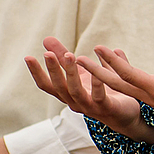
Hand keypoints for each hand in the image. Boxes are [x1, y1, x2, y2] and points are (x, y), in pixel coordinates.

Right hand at [26, 37, 151, 141]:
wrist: (125, 114)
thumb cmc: (100, 91)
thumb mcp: (80, 71)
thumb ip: (64, 57)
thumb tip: (46, 38)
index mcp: (67, 93)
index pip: (47, 85)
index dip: (36, 72)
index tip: (27, 57)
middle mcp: (74, 102)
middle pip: (59, 88)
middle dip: (53, 70)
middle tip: (48, 54)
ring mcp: (89, 107)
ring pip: (76, 91)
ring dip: (72, 73)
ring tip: (71, 55)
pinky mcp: (106, 108)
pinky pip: (99, 96)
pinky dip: (97, 83)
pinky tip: (96, 72)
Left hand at [79, 46, 153, 135]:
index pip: (130, 76)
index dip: (113, 63)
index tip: (96, 50)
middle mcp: (150, 95)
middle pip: (117, 82)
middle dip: (96, 70)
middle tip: (75, 58)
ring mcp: (150, 96)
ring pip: (121, 84)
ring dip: (102, 72)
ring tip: (86, 59)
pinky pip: (130, 84)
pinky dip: (118, 72)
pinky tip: (112, 62)